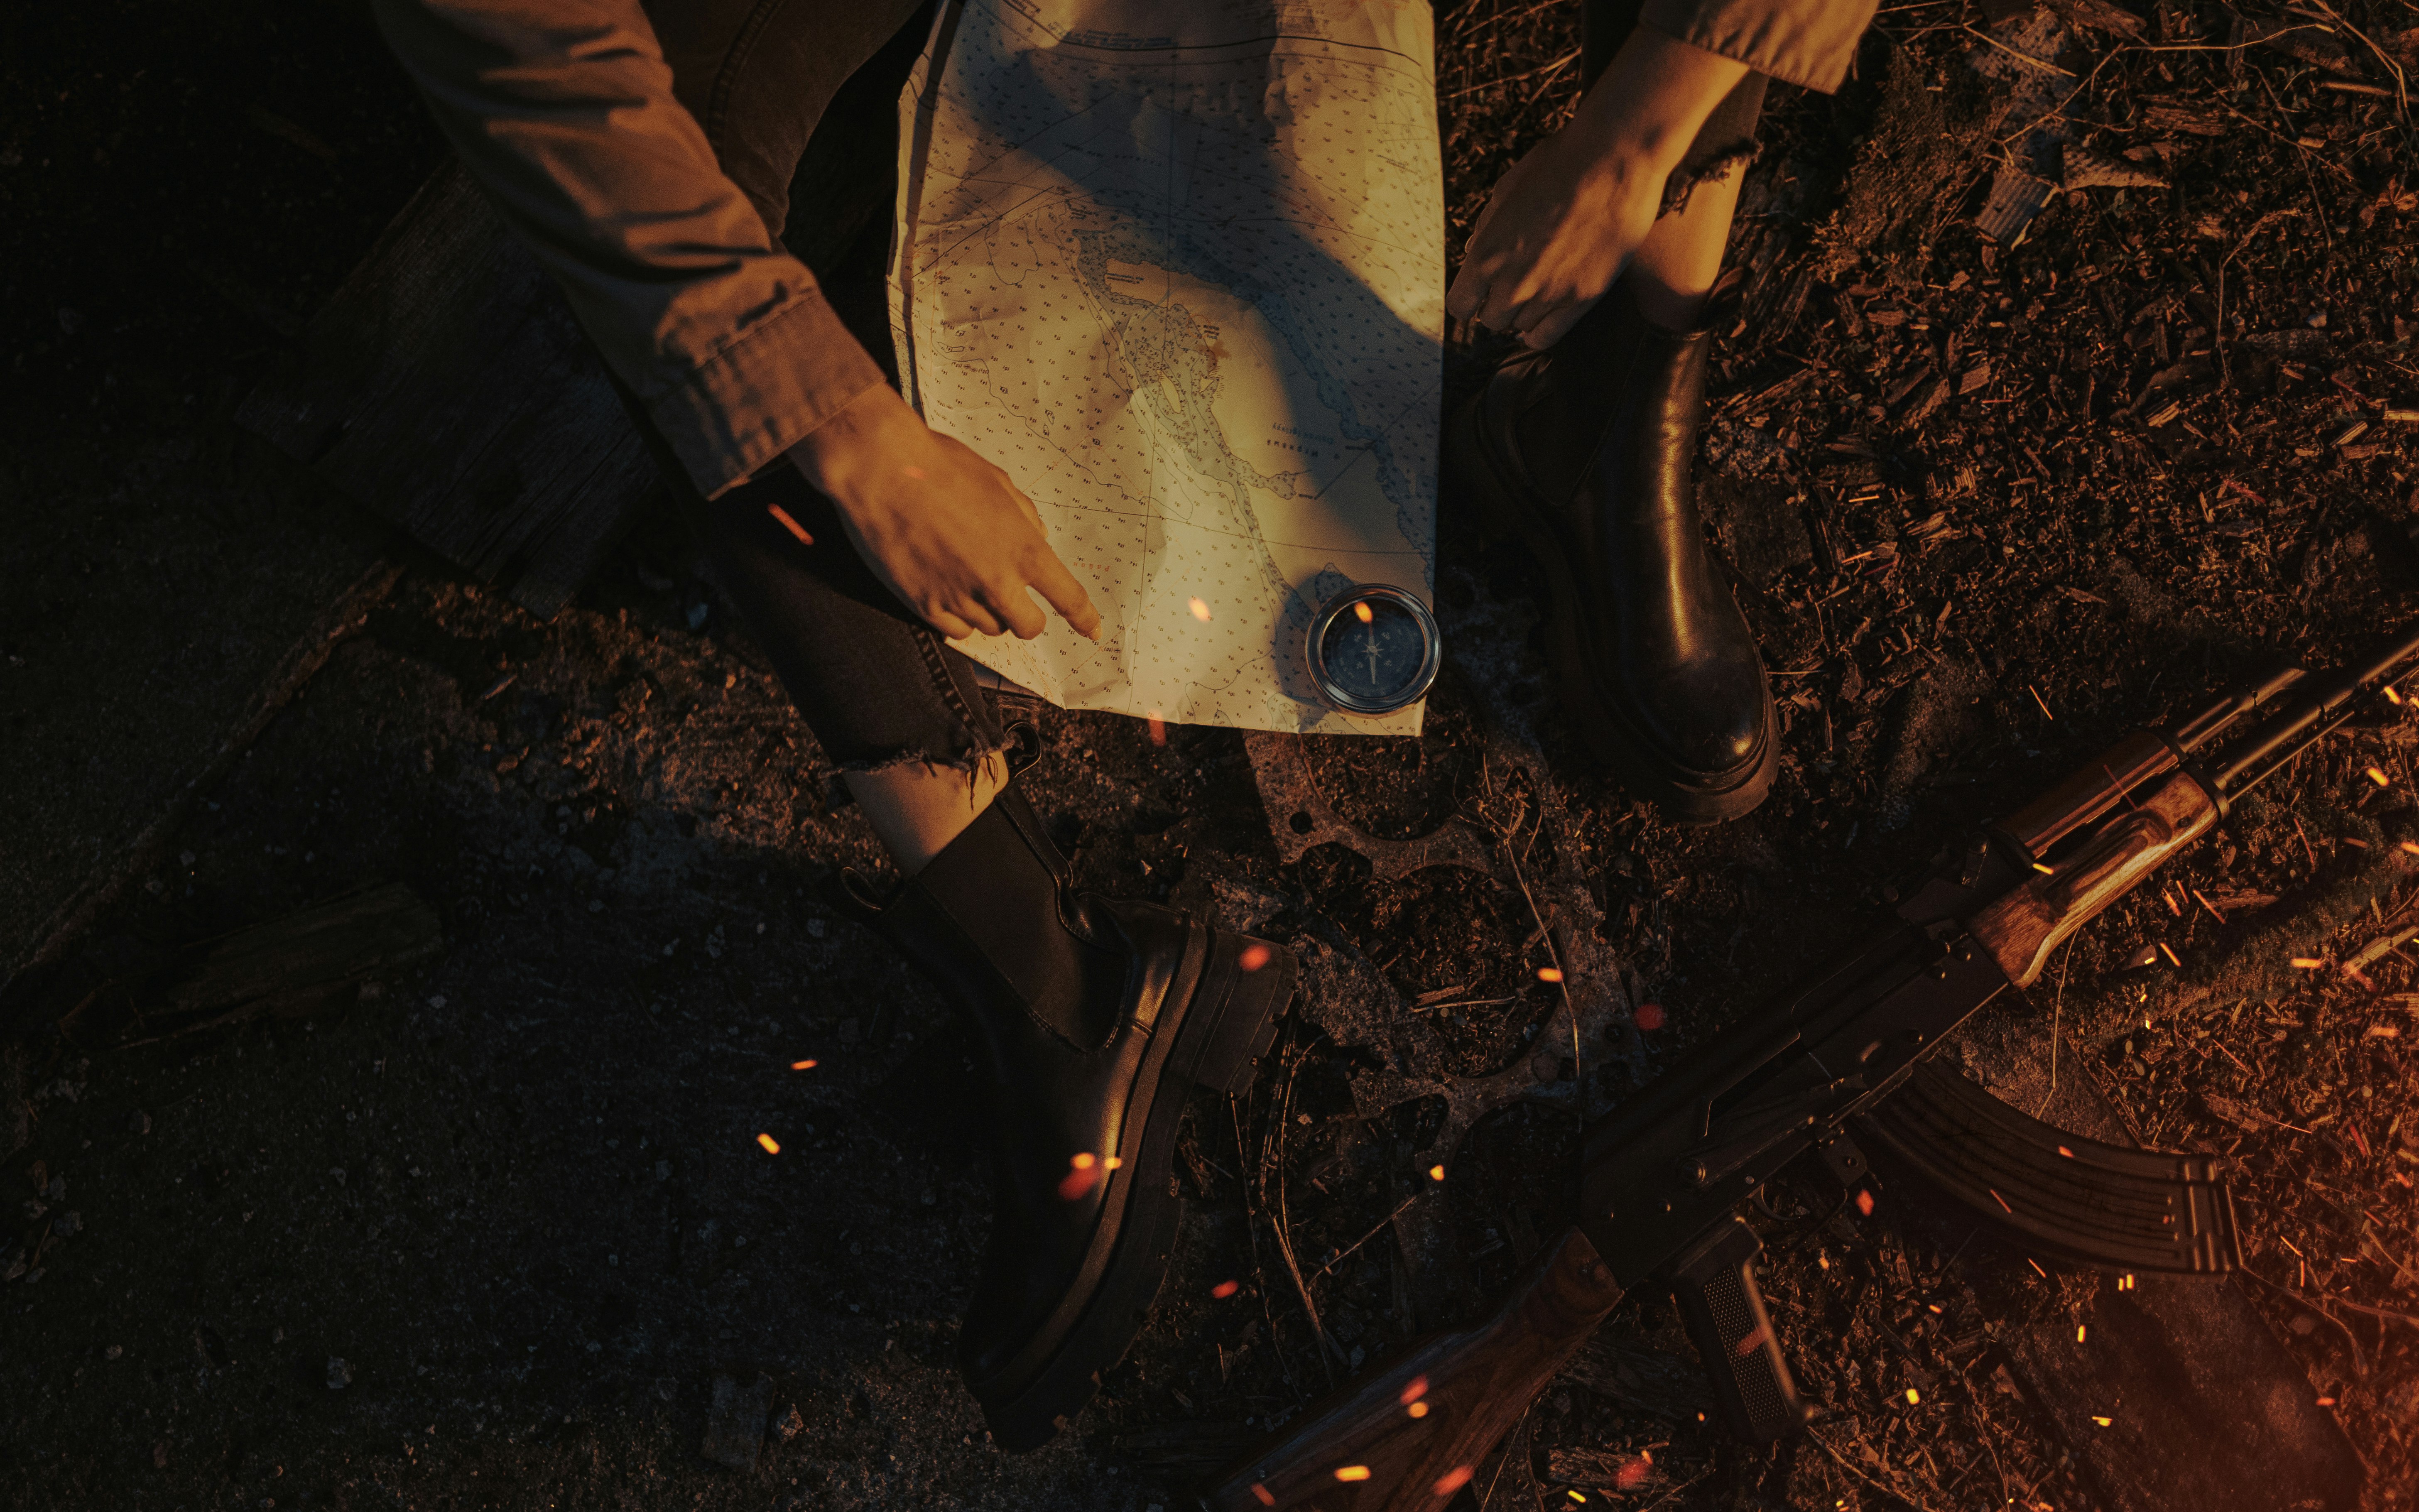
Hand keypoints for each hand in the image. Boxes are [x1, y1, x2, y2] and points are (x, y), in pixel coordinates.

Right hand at [788, 385, 1100, 642]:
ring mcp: (958, 596)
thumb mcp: (997, 482)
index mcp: (1022, 548)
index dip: (1084, 618)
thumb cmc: (940, 466)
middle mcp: (996, 581)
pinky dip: (957, 618)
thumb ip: (1024, 517)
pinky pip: (955, 631)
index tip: (1093, 630)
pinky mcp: (923, 605)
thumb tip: (1035, 539)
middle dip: (1026, 616)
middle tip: (1011, 595)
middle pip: (1029, 626)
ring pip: (990, 629)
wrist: (881, 469)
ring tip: (965, 576)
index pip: (1067, 597)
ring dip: (987, 611)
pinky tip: (945, 590)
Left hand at [1446, 31, 1748, 349]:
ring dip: (1523, 312)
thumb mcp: (1505, 191)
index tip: (1479, 289)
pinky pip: (1547, 336)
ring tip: (1537, 288)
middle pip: (1491, 320)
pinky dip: (1539, 331)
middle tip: (1513, 283)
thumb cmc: (1557, 165)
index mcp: (1486, 255)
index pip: (1460, 305)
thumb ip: (1486, 230)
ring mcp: (1549, 294)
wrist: (1612, 158)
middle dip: (1497, 303)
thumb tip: (1472, 252)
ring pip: (1519, 328)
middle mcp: (1513, 283)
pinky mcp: (1583, 298)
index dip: (1469, 296)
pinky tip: (1543, 317)